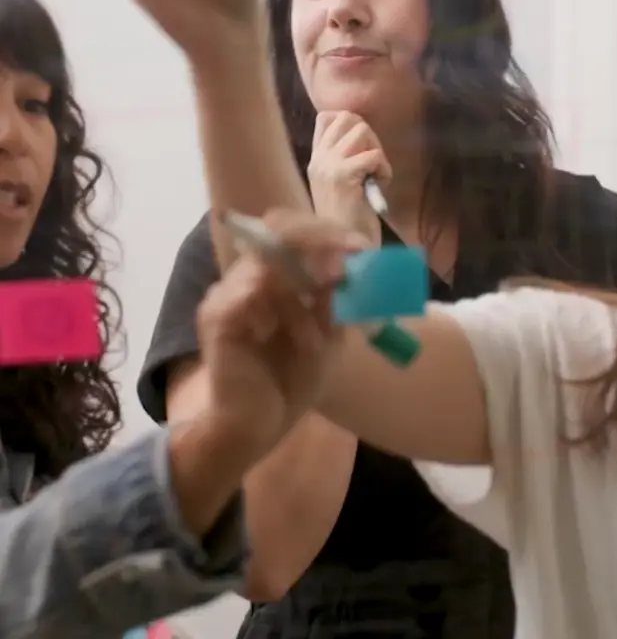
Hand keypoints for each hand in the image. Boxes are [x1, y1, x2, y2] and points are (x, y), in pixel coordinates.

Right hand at [195, 219, 363, 460]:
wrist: (257, 427)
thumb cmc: (290, 380)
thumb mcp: (328, 334)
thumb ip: (336, 299)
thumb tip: (351, 263)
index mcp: (273, 275)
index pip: (293, 227)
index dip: (327, 231)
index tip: (360, 247)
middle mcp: (246, 275)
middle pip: (278, 228)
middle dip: (321, 242)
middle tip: (350, 261)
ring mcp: (228, 292)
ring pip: (273, 266)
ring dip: (304, 303)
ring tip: (313, 341)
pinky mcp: (217, 316)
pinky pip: (252, 294)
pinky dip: (285, 316)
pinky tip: (294, 342)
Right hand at [308, 111, 391, 244]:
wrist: (345, 251)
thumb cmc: (349, 222)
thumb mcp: (341, 186)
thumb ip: (345, 161)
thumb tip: (363, 133)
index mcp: (316, 160)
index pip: (326, 117)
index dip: (351, 123)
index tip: (363, 148)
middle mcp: (318, 159)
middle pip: (347, 117)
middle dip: (369, 135)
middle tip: (374, 163)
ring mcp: (328, 165)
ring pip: (361, 130)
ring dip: (377, 150)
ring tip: (375, 175)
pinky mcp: (343, 176)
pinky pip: (373, 154)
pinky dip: (384, 169)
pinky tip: (379, 186)